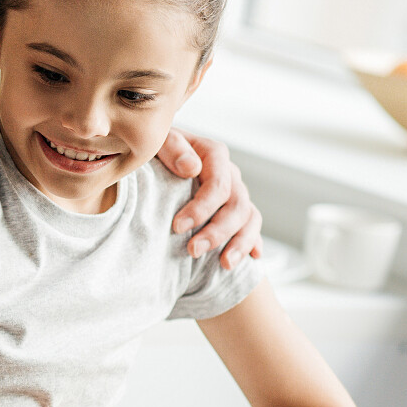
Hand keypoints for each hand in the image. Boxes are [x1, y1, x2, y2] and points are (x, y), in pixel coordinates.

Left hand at [157, 128, 262, 268]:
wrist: (154, 154)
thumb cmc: (153, 148)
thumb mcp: (157, 141)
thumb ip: (172, 147)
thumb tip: (191, 168)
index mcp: (212, 154)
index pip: (218, 183)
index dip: (201, 208)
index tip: (177, 227)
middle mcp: (229, 173)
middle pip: (236, 205)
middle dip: (217, 231)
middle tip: (193, 250)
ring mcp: (235, 191)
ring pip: (248, 217)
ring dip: (239, 243)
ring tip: (225, 264)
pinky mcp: (234, 208)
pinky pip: (252, 225)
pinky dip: (252, 241)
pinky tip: (253, 257)